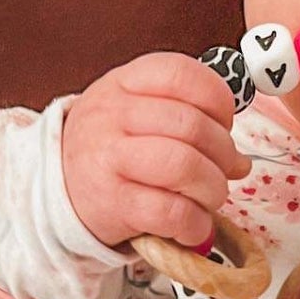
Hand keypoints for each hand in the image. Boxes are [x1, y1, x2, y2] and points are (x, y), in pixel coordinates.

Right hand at [60, 51, 251, 251]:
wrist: (59, 189)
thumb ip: (187, 118)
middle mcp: (113, 116)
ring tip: (209, 197)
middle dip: (224, 153)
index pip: (181, 74)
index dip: (218, 100)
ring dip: (212, 188)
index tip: (224, 123)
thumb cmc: (111, 148)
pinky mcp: (113, 205)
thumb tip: (240, 159)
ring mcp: (110, 160)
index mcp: (124, 83)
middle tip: (226, 170)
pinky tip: (193, 224)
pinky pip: (171, 212)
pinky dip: (195, 223)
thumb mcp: (135, 111)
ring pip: (183, 166)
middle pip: (191, 125)